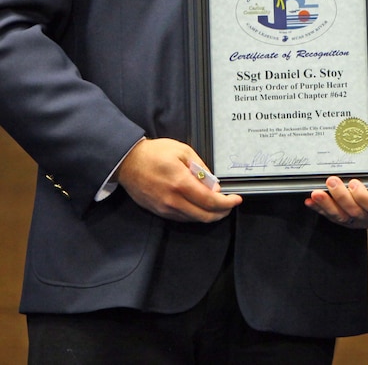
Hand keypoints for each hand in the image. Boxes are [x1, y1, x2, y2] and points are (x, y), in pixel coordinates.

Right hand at [116, 137, 241, 221]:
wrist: (127, 162)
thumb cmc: (155, 153)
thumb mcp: (183, 151)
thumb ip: (201, 169)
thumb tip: (213, 186)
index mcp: (180, 182)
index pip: (209, 200)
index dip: (226, 203)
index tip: (236, 200)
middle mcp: (172, 200)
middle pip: (203, 215)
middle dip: (221, 213)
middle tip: (229, 206)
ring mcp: (164, 208)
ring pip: (193, 219)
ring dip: (208, 215)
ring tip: (217, 205)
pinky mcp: (158, 211)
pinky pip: (181, 218)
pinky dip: (194, 214)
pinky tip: (199, 206)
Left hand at [304, 153, 367, 228]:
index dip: (363, 197)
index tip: (353, 182)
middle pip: (355, 212)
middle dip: (341, 197)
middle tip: (331, 181)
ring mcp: (358, 219)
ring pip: (341, 217)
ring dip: (327, 205)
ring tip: (316, 193)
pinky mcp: (345, 217)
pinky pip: (331, 216)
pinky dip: (320, 209)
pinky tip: (310, 201)